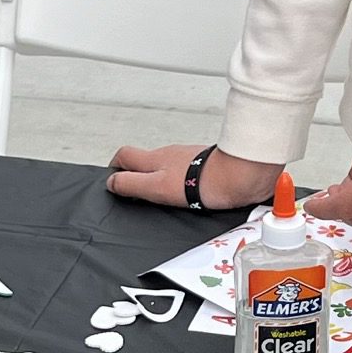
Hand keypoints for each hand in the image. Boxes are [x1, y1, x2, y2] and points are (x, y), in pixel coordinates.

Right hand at [106, 142, 280, 211]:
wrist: (239, 178)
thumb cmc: (202, 183)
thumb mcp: (156, 187)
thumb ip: (132, 183)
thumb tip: (112, 182)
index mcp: (155, 159)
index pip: (125, 155)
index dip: (115, 167)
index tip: (114, 180)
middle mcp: (171, 154)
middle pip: (146, 160)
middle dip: (139, 174)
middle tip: (137, 193)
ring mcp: (190, 158)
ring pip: (168, 166)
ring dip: (163, 178)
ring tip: (164, 198)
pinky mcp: (207, 167)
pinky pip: (188, 173)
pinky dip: (183, 183)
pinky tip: (190, 196)